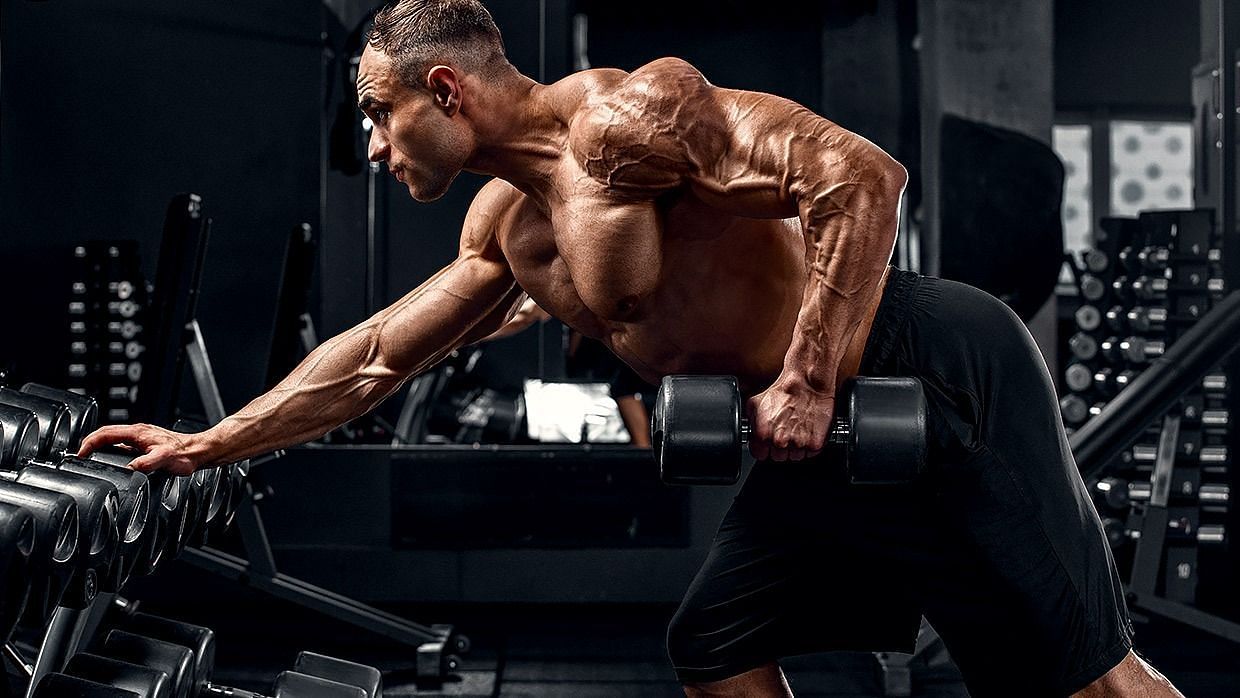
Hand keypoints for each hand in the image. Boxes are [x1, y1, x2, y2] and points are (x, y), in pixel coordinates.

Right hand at [77, 424, 201, 474]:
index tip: (79, 454)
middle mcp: (138, 432)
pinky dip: (111, 451)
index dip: (88, 443)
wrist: (199, 452)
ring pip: (114, 439)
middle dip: (89, 444)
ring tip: (90, 458)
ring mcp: (141, 438)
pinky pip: (122, 446)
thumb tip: (128, 469)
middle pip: (105, 434)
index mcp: (137, 432)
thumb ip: (145, 464)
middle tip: (79, 457)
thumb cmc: (185, 454)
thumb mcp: (163, 460)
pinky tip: (112, 461)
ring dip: (99, 447)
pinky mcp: (146, 445)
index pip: (105, 434)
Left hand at [746, 378, 834, 461]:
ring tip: (798, 429)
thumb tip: (749, 432)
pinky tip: (807, 431)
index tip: (770, 441)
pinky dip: (810, 445)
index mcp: (763, 435)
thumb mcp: (755, 403)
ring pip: (795, 457)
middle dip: (781, 447)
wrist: (807, 384)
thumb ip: (750, 422)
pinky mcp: (815, 444)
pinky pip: (810, 453)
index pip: (760, 455)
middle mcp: (780, 442)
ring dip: (796, 447)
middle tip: (786, 431)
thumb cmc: (784, 392)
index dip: (765, 448)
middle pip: (778, 457)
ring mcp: (798, 445)